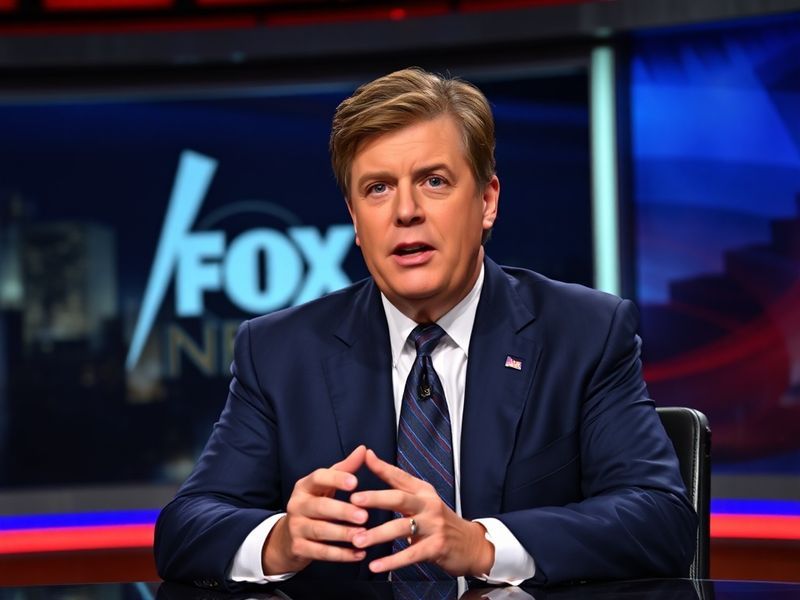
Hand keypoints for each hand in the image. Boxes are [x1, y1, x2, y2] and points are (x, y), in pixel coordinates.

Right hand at [262, 445, 368, 574]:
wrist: (287, 537)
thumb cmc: (314, 505)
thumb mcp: (325, 486)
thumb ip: (344, 469)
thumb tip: (364, 449)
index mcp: (304, 486)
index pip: (318, 478)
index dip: (336, 479)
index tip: (355, 482)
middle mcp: (297, 505)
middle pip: (320, 507)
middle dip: (342, 512)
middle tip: (364, 515)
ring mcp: (296, 527)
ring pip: (320, 531)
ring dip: (343, 534)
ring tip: (363, 535)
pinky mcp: (298, 548)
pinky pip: (321, 552)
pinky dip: (341, 555)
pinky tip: (358, 554)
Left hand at [349, 449, 493, 576]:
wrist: (471, 544)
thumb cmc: (439, 521)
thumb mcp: (424, 501)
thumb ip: (400, 488)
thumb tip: (375, 463)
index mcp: (423, 491)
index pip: (400, 476)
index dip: (382, 467)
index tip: (364, 457)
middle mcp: (429, 505)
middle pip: (399, 498)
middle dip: (375, 498)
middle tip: (353, 500)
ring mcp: (434, 525)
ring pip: (401, 527)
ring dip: (377, 534)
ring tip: (357, 539)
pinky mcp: (436, 547)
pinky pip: (410, 554)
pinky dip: (392, 561)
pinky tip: (376, 565)